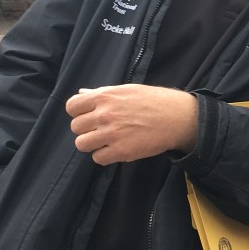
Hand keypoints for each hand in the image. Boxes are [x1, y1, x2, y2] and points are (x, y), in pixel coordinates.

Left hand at [66, 84, 197, 164]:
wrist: (177, 117)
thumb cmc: (153, 101)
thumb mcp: (126, 90)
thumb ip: (102, 93)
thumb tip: (82, 94)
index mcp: (104, 97)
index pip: (71, 107)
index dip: (78, 112)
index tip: (87, 116)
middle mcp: (104, 115)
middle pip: (75, 127)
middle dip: (86, 129)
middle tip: (100, 129)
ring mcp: (111, 134)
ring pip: (82, 144)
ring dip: (93, 144)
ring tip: (106, 141)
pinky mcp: (121, 151)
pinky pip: (98, 158)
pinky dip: (104, 156)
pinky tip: (116, 149)